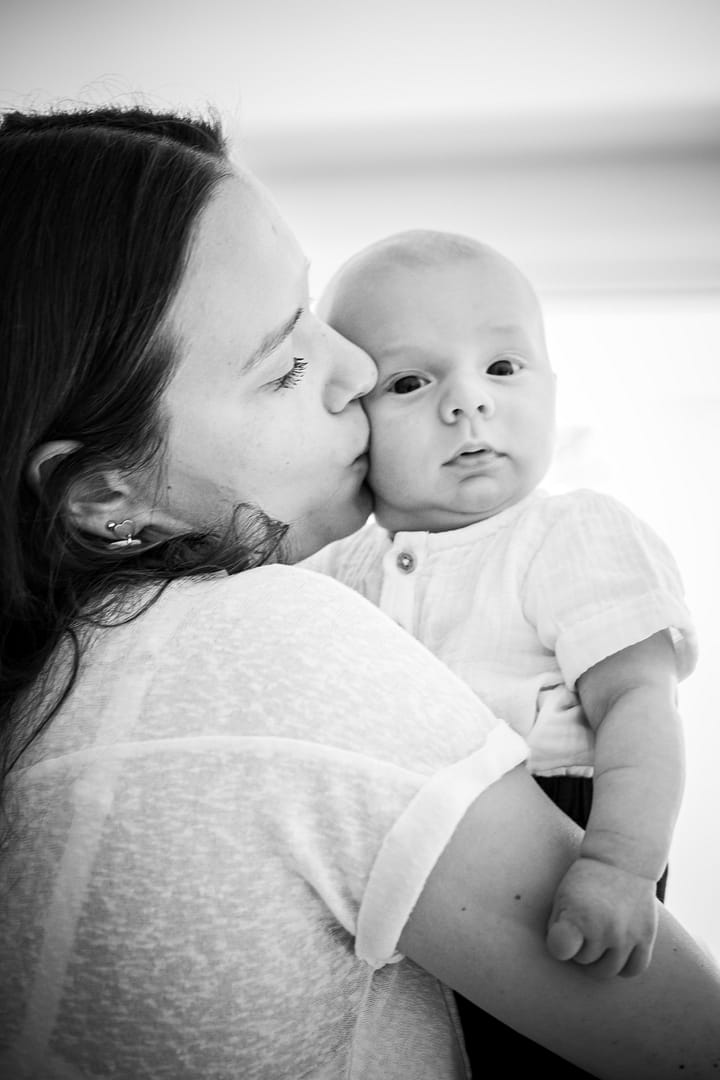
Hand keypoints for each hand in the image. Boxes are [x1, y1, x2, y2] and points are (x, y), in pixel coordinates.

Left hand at [545, 856, 658, 977]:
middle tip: (582, 928)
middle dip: (579, 947)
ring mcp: (627, 935)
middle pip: (584, 961)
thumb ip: (557, 928)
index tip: (561, 935)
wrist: (622, 860)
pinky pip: (634, 970)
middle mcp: (604, 929)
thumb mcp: (562, 896)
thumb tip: (562, 957)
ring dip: (599, 959)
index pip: (561, 949)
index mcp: (578, 916)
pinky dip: (623, 966)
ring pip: (608, 971)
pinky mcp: (646, 937)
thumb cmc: (585, 880)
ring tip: (597, 939)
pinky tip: (616, 950)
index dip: (558, 946)